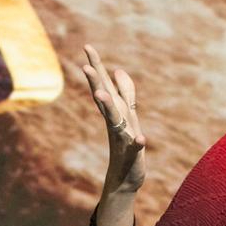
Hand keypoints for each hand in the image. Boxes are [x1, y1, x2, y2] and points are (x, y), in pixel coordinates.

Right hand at [79, 44, 145, 194]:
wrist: (124, 179)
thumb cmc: (126, 145)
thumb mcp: (128, 115)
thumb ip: (125, 92)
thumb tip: (118, 70)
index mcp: (114, 111)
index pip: (103, 85)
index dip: (96, 66)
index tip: (87, 46)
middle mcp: (115, 122)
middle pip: (104, 99)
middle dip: (95, 81)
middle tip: (85, 65)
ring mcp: (122, 138)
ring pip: (114, 120)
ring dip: (108, 107)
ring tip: (101, 94)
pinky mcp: (132, 155)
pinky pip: (134, 148)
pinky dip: (137, 143)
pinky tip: (141, 138)